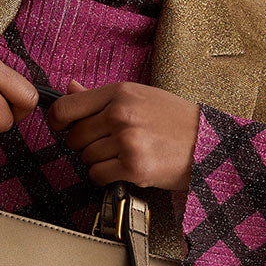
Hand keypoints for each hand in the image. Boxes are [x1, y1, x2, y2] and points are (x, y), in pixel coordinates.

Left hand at [46, 80, 199, 192]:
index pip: (67, 106)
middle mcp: (120, 114)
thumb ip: (101, 96)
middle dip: (86, 143)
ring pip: (86, 157)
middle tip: (109, 143)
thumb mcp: (140, 96)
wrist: (208, 143)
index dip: (57, 120)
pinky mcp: (133, 167)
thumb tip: (69, 89)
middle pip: (75, 136)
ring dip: (99, 161)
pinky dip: (106, 176)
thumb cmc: (175, 120)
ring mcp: (127, 141)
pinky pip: (97, 175)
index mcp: (120, 92)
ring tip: (124, 154)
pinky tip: (124, 168)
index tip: (59, 126)